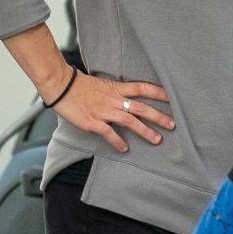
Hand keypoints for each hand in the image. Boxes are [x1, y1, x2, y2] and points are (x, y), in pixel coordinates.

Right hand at [56, 72, 174, 151]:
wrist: (60, 86)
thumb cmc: (78, 85)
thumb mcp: (102, 84)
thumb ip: (115, 92)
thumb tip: (126, 98)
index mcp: (116, 88)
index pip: (142, 88)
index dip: (158, 92)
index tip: (172, 97)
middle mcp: (113, 99)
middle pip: (141, 108)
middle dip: (159, 116)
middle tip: (173, 125)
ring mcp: (104, 111)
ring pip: (130, 121)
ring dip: (145, 131)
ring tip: (157, 140)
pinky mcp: (93, 122)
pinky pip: (108, 133)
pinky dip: (117, 141)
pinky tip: (125, 149)